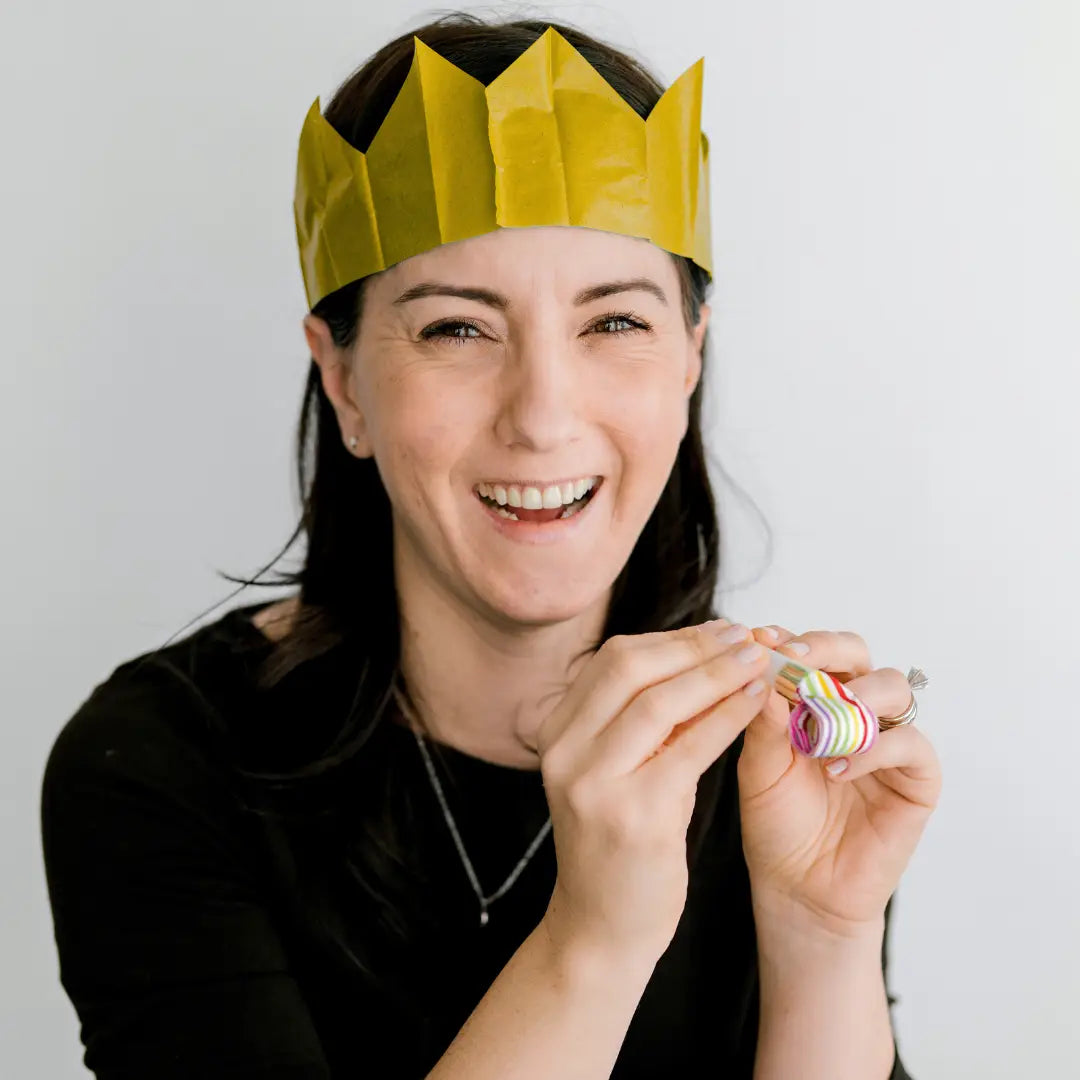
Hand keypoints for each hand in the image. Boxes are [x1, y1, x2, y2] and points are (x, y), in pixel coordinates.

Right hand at [534, 621, 771, 962]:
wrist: (603, 925)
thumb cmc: (624, 842)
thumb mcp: (624, 768)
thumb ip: (650, 717)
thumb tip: (708, 654)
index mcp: (557, 730)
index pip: (614, 659)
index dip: (673, 638)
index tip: (721, 630)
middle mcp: (564, 750)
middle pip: (629, 668)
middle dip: (694, 646)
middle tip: (746, 637)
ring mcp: (592, 783)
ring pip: (656, 701)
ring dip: (716, 674)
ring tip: (760, 661)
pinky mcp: (631, 816)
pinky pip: (687, 749)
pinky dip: (726, 717)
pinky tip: (755, 703)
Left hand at [737, 626, 941, 935]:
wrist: (798, 888)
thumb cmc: (777, 822)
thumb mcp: (759, 766)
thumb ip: (764, 720)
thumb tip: (763, 668)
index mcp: (815, 699)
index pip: (812, 650)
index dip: (791, 640)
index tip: (761, 639)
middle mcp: (855, 709)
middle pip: (857, 653)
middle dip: (827, 650)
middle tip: (797, 660)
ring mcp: (889, 740)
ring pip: (891, 688)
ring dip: (854, 696)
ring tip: (818, 727)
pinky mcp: (917, 779)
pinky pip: (909, 745)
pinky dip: (873, 749)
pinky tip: (837, 769)